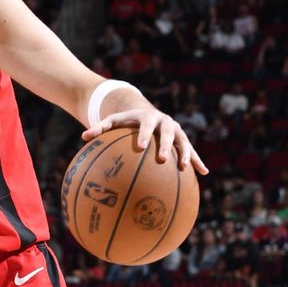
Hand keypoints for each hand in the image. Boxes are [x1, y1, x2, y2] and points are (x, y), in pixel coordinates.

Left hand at [82, 109, 208, 174]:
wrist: (144, 113)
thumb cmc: (125, 121)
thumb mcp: (112, 121)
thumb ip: (99, 128)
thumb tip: (83, 137)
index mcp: (148, 117)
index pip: (147, 124)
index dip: (145, 134)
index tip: (142, 146)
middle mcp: (165, 122)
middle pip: (169, 132)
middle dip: (167, 146)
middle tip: (163, 159)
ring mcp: (176, 131)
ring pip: (184, 142)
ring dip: (186, 154)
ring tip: (184, 168)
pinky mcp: (183, 140)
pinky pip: (191, 151)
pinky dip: (197, 161)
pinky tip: (204, 173)